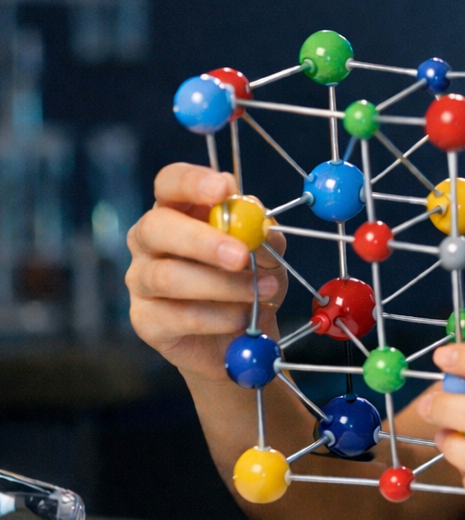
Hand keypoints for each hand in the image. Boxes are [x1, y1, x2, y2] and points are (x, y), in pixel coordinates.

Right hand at [126, 163, 287, 381]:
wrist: (242, 336)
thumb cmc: (250, 281)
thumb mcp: (269, 254)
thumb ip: (264, 236)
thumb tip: (259, 224)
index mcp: (179, 210)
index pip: (170, 183)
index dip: (192, 182)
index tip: (223, 189)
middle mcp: (149, 241)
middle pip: (156, 227)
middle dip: (202, 240)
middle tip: (241, 255)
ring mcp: (141, 280)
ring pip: (168, 276)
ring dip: (222, 285)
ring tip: (263, 291)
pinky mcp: (145, 321)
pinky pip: (177, 316)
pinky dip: (218, 317)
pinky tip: (243, 318)